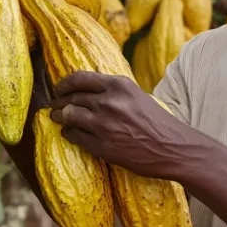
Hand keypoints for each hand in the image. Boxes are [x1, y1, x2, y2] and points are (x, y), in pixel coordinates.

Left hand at [49, 71, 195, 179]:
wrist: (172, 147)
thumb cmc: (157, 121)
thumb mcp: (136, 95)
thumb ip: (112, 91)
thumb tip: (86, 89)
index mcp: (119, 85)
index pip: (79, 78)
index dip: (64, 84)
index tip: (59, 89)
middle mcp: (109, 101)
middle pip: (72, 97)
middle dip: (59, 102)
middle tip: (54, 105)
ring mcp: (104, 124)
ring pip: (69, 116)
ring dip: (59, 117)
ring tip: (56, 118)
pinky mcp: (102, 145)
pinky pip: (75, 136)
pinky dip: (68, 133)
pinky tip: (68, 132)